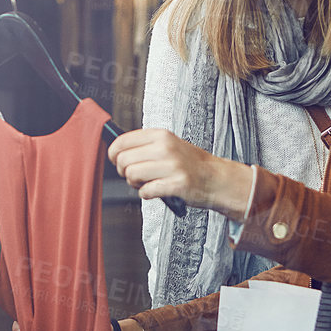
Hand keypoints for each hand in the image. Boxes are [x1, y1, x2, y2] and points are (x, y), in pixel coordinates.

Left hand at [108, 128, 254, 216]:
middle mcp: (166, 148)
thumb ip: (146, 146)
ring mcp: (172, 166)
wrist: (216, 178)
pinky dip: (147, 194)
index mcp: (161, 135)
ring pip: (131, 175)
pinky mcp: (176, 185)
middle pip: (123, 160)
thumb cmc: (190, 163)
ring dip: (135, 184)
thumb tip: (116, 151)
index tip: (117, 161)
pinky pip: (146, 192)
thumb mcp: (169, 144)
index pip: (122, 141)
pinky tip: (157, 190)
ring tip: (148, 183)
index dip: (114, 154)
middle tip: (136, 176)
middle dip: (125, 172)